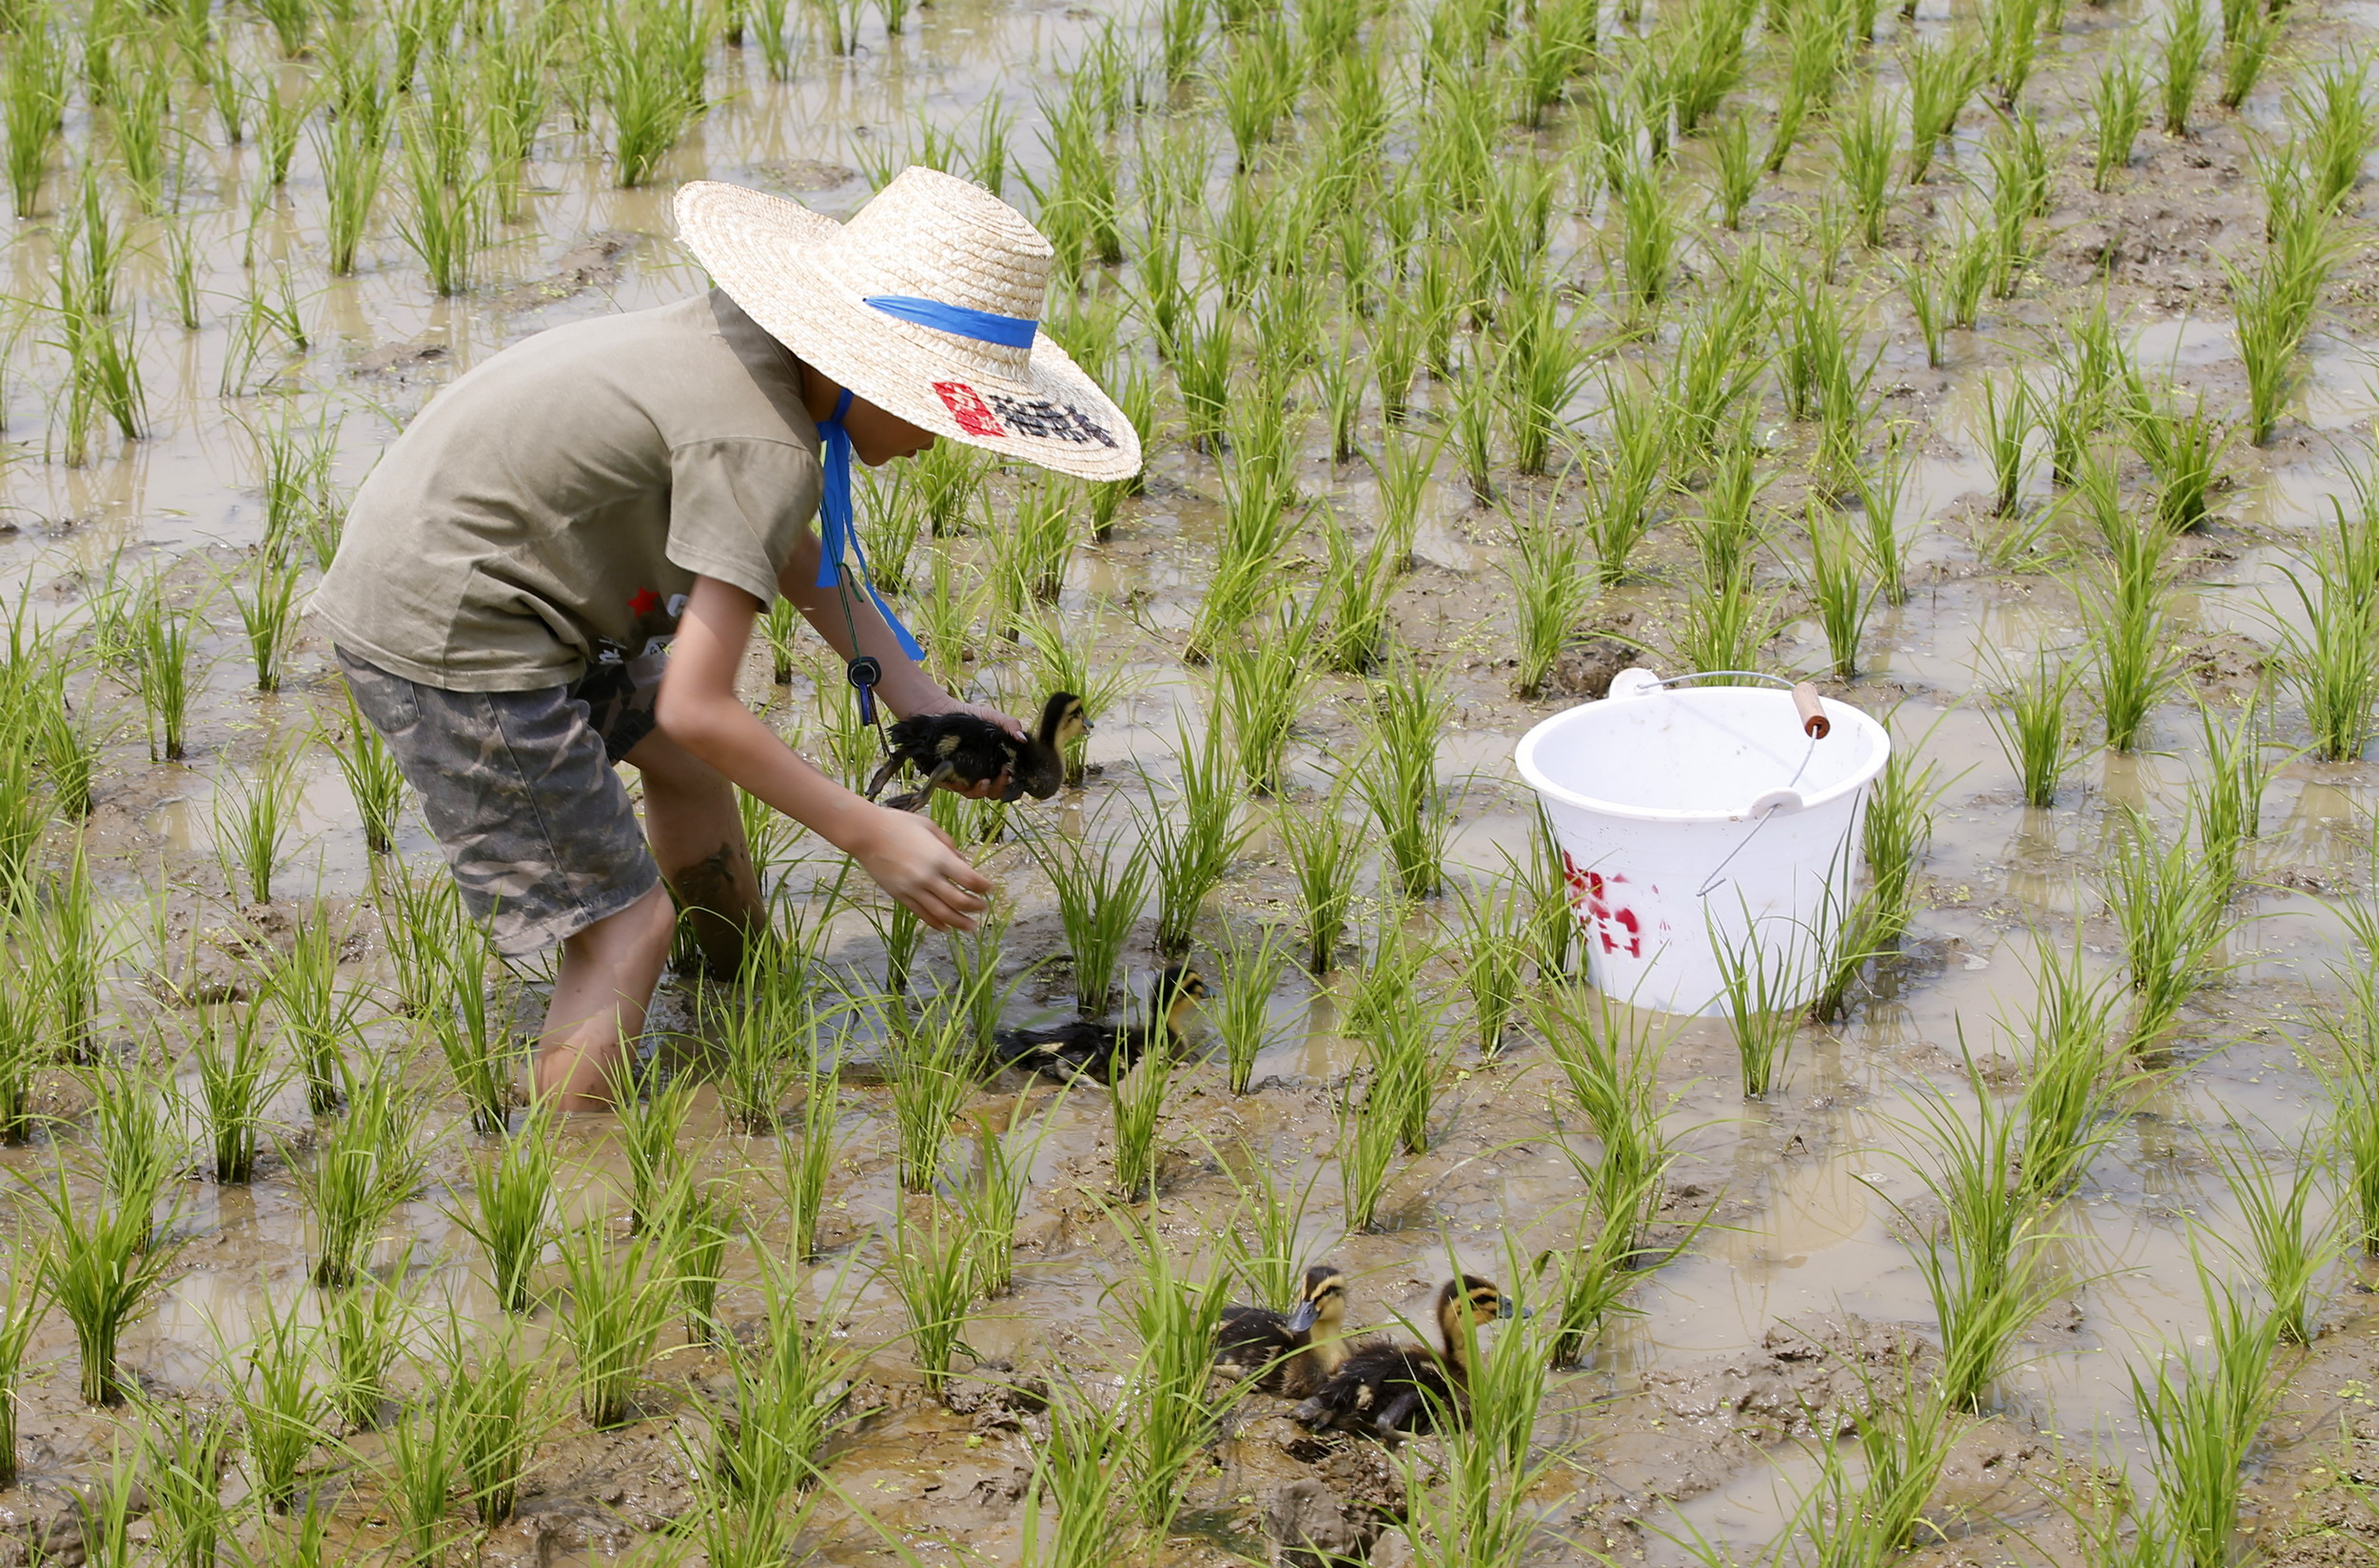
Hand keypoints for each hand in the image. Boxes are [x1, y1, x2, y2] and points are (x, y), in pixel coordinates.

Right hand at [847, 806, 992, 930]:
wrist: (867, 834)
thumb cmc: (899, 824)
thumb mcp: (929, 827)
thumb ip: (948, 845)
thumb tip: (962, 862)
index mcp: (939, 857)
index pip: (970, 879)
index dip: (983, 887)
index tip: (990, 889)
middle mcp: (928, 876)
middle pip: (959, 901)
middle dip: (975, 907)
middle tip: (983, 908)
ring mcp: (913, 889)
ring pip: (942, 913)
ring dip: (959, 922)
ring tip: (971, 927)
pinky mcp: (900, 896)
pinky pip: (922, 914)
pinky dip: (936, 923)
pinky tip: (946, 927)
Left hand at [903, 696, 1027, 799]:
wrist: (941, 712)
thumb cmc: (971, 718)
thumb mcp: (993, 717)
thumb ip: (1010, 725)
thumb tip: (1022, 739)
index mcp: (995, 766)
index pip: (1009, 785)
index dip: (1015, 788)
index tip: (1017, 778)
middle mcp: (981, 776)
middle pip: (993, 793)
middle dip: (1000, 787)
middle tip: (1004, 773)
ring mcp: (963, 779)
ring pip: (974, 794)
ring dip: (981, 791)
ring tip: (984, 781)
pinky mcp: (945, 778)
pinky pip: (953, 788)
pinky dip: (959, 787)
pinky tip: (963, 780)